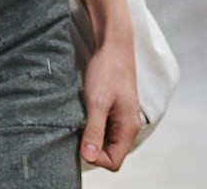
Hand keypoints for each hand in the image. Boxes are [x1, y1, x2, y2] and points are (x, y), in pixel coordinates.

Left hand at [79, 37, 140, 171]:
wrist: (112, 44)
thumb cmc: (108, 70)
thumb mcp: (97, 102)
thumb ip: (94, 131)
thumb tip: (89, 157)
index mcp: (129, 127)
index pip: (114, 161)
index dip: (95, 158)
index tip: (80, 143)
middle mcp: (128, 126)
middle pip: (109, 154)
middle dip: (92, 148)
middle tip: (77, 132)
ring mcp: (121, 118)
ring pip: (105, 141)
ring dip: (90, 136)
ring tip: (79, 121)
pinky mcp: (114, 110)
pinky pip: (103, 128)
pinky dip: (91, 126)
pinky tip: (82, 114)